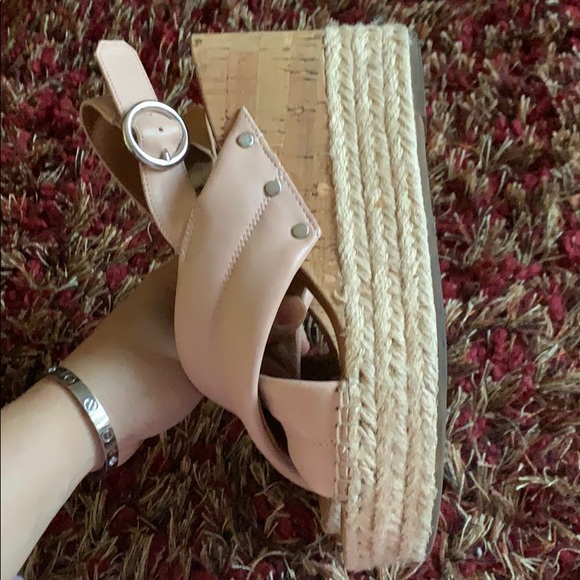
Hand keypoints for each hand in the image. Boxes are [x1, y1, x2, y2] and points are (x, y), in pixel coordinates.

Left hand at [63, 259, 308, 469]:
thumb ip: (254, 331)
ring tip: (295, 360)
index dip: (274, 283)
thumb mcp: (204, 353)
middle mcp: (179, 297)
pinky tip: (267, 374)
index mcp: (179, 280)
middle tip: (303, 343)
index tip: (304, 306)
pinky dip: (241, 359)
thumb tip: (302, 307)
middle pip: (238, 300)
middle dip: (272, 320)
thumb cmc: (143, 373)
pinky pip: (219, 350)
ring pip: (231, 327)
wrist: (87, 420)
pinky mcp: (178, 357)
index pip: (237, 268)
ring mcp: (178, 329)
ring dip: (259, 343)